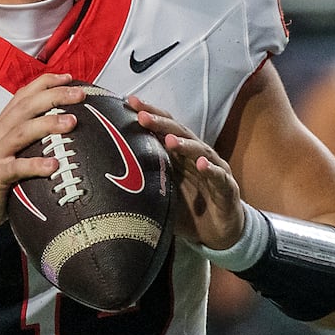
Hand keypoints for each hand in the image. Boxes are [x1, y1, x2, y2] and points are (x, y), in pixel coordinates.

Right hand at [0, 74, 82, 253]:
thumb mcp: (10, 160)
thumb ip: (29, 147)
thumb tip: (65, 141)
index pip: (22, 96)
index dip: (45, 84)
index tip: (69, 78)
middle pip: (26, 107)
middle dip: (54, 97)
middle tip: (80, 94)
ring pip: (22, 132)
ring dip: (48, 124)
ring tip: (72, 122)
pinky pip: (15, 168)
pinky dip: (35, 165)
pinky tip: (54, 165)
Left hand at [127, 95, 244, 249]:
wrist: (219, 233)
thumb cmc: (189, 210)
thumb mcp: (163, 195)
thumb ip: (144, 183)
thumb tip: (107, 179)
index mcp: (179, 155)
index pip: (163, 128)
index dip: (148, 114)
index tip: (128, 102)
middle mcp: (197, 157)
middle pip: (179, 133)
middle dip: (161, 123)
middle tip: (142, 116)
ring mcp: (214, 170)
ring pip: (200, 151)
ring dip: (185, 144)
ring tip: (170, 140)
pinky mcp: (227, 188)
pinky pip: (220, 177)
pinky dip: (212, 170)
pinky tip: (202, 165)